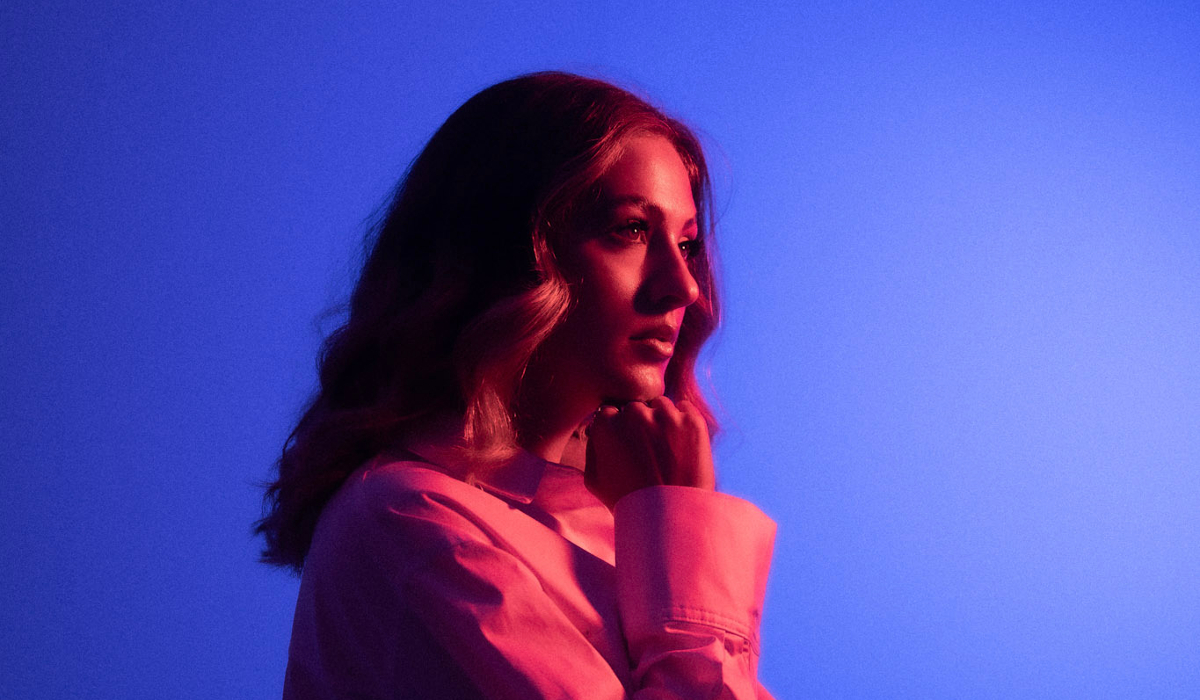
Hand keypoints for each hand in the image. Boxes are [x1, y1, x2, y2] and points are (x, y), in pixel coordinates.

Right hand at [584, 396, 714, 509]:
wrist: (669, 518)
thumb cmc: (628, 503)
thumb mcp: (594, 480)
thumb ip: (592, 447)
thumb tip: (598, 426)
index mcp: (607, 424)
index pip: (611, 412)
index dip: (620, 429)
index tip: (628, 447)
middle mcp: (634, 414)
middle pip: (636, 407)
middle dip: (640, 424)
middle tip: (648, 451)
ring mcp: (665, 416)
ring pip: (661, 405)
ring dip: (662, 421)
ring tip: (666, 452)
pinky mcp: (691, 421)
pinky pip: (685, 409)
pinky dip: (684, 423)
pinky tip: (681, 447)